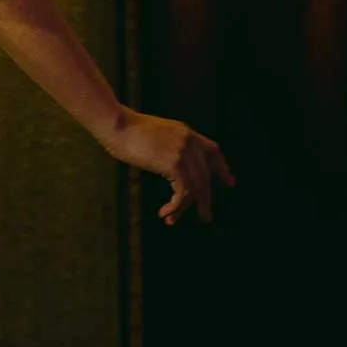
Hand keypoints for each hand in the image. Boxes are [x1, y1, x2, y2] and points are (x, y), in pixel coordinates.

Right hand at [107, 109, 234, 224]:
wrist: (117, 125)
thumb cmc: (126, 131)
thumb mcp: (154, 136)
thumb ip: (167, 147)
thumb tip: (170, 165)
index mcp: (186, 133)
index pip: (213, 151)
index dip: (222, 169)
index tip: (230, 183)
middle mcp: (189, 141)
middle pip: (205, 176)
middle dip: (205, 199)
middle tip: (205, 216)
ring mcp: (183, 152)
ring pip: (195, 187)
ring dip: (184, 207)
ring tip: (172, 220)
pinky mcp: (174, 163)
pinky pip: (183, 191)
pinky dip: (176, 206)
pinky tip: (165, 212)